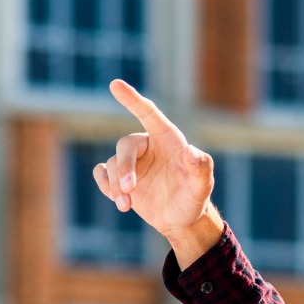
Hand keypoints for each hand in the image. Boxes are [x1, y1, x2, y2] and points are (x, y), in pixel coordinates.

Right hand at [95, 79, 223, 266]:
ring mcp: (132, 163)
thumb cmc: (194, 198)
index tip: (115, 84)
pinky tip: (119, 201)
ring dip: (116, 185)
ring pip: (112, 164)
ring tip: (127, 205)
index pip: (148, 114)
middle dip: (124, 168)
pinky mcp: (119, 178)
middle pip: (125, 145)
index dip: (132, 99)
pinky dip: (105, 185)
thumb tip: (192, 152)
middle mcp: (147, 146)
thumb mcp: (202, 186)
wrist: (182, 219)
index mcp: (167, 139)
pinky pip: (101, 174)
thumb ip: (201, 168)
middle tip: (128, 190)